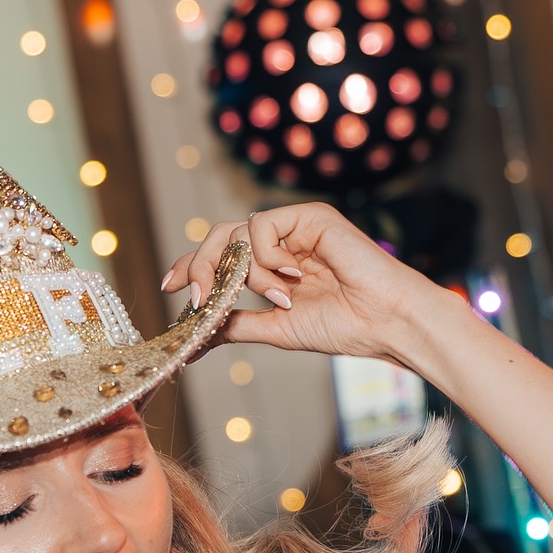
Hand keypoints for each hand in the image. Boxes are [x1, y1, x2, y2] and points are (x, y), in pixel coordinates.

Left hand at [161, 203, 440, 361]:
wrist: (383, 323)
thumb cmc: (343, 326)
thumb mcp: (275, 329)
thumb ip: (237, 324)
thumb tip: (197, 337)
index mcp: (272, 267)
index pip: (221, 257)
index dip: (192, 266)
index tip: (169, 285)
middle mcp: (280, 242)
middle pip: (220, 238)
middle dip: (202, 266)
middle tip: (199, 296)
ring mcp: (294, 227)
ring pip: (238, 233)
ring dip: (249, 273)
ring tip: (280, 297)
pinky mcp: (309, 215)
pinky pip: (263, 226)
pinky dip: (268, 256)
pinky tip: (293, 277)